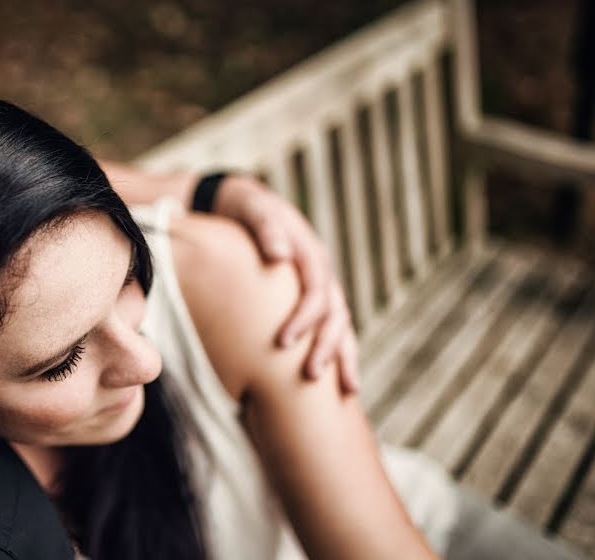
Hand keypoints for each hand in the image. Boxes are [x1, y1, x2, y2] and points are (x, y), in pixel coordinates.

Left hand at [211, 174, 359, 392]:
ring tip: (347, 390)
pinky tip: (343, 383)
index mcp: (309, 253)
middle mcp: (321, 272)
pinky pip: (333, 328)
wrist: (247, 205)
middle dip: (327, 346)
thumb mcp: (254, 210)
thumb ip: (266, 228)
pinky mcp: (314, 299)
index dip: (304, 318)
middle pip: (335, 313)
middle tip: (310, 375)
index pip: (316, 292)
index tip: (284, 343)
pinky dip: (341, 352)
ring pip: (342, 324)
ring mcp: (322, 286)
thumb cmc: (247, 211)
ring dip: (343, 355)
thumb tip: (279, 255)